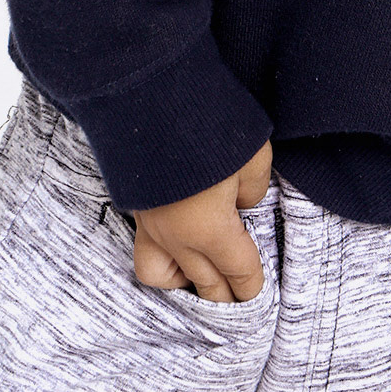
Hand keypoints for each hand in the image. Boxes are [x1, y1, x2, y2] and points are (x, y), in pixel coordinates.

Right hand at [129, 139, 273, 300]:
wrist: (151, 95)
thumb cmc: (209, 123)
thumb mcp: (254, 154)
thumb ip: (253, 189)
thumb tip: (241, 202)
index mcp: (210, 230)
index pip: (239, 272)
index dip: (252, 285)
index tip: (256, 292)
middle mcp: (176, 236)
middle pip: (204, 284)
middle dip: (225, 295)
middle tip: (237, 296)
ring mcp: (149, 223)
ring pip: (163, 274)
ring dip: (184, 281)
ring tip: (200, 273)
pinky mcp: (134, 204)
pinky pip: (145, 248)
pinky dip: (160, 256)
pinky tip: (173, 243)